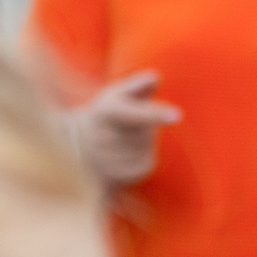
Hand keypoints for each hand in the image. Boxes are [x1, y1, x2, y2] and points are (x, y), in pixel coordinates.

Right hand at [72, 69, 180, 187]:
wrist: (78, 146)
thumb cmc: (108, 114)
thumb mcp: (118, 95)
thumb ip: (138, 86)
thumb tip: (155, 78)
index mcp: (103, 112)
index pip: (132, 114)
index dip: (155, 114)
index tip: (178, 115)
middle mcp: (100, 138)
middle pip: (144, 133)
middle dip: (145, 127)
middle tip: (130, 125)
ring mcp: (106, 160)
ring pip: (144, 150)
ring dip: (144, 143)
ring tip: (126, 138)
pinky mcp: (116, 178)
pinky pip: (143, 166)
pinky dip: (143, 158)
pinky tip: (128, 153)